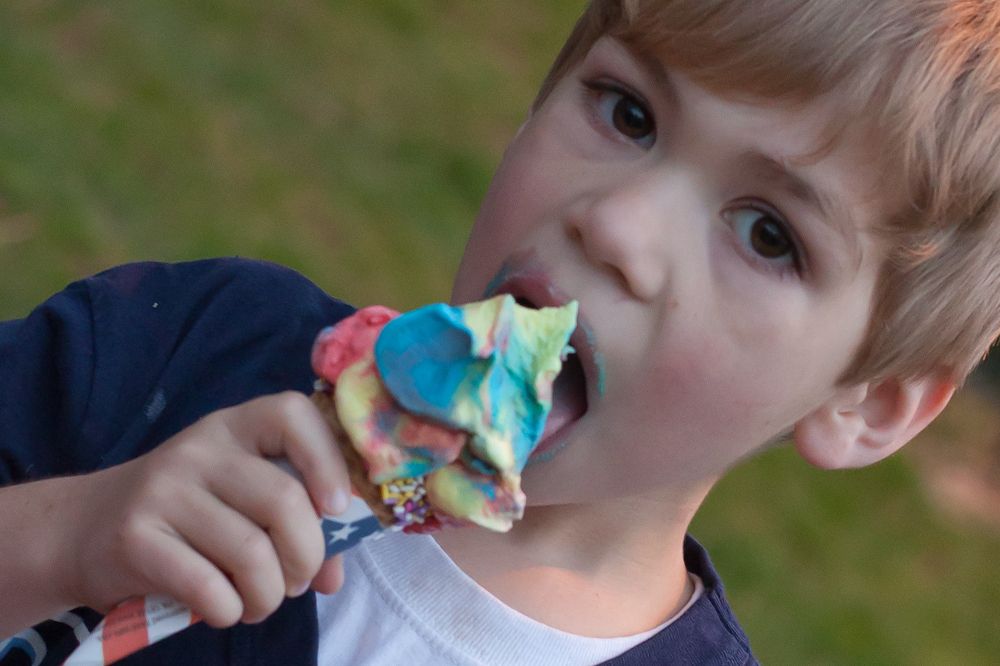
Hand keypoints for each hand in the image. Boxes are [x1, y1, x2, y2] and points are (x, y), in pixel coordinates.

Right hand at [60, 391, 350, 626]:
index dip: (328, 460)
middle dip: (307, 556)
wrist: (85, 528)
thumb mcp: (239, 498)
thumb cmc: (188, 515)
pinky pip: (209, 586)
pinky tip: (226, 609)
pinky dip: (231, 610)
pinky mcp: (136, 537)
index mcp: (235, 427)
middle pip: (284, 501)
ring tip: (261, 601)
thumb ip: (295, 525)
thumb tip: (333, 577)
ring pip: (252, 553)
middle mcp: (200, 448)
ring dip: (270, 594)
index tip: (336, 508)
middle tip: (296, 580)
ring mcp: (164, 489)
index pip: (292, 414)